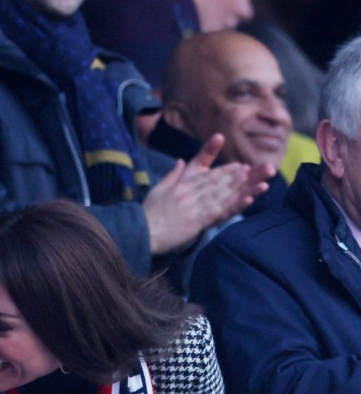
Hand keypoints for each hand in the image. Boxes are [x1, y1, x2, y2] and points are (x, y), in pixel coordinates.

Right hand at [143, 133, 271, 253]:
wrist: (139, 232)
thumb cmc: (147, 214)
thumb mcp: (157, 190)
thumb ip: (171, 175)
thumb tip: (181, 161)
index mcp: (181, 187)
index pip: (206, 176)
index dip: (224, 171)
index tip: (239, 166)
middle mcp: (188, 194)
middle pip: (216, 183)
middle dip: (235, 176)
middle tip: (252, 170)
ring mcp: (192, 208)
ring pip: (220, 194)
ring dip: (237, 186)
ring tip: (253, 180)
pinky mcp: (194, 222)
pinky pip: (217, 211)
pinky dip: (232, 205)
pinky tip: (245, 200)